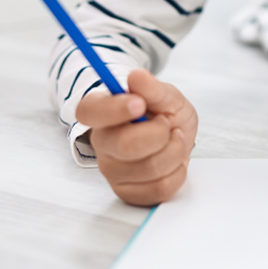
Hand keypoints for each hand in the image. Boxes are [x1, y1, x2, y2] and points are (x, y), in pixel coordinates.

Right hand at [75, 69, 197, 205]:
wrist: (175, 137)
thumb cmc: (164, 113)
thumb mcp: (165, 95)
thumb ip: (152, 88)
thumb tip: (136, 76)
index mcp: (101, 113)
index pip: (89, 112)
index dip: (114, 109)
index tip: (139, 103)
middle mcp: (102, 143)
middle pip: (125, 144)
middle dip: (159, 133)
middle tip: (166, 123)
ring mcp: (113, 171)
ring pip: (149, 169)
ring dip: (175, 151)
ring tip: (174, 139)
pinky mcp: (129, 192)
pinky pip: (160, 188)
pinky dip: (177, 172)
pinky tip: (174, 160)